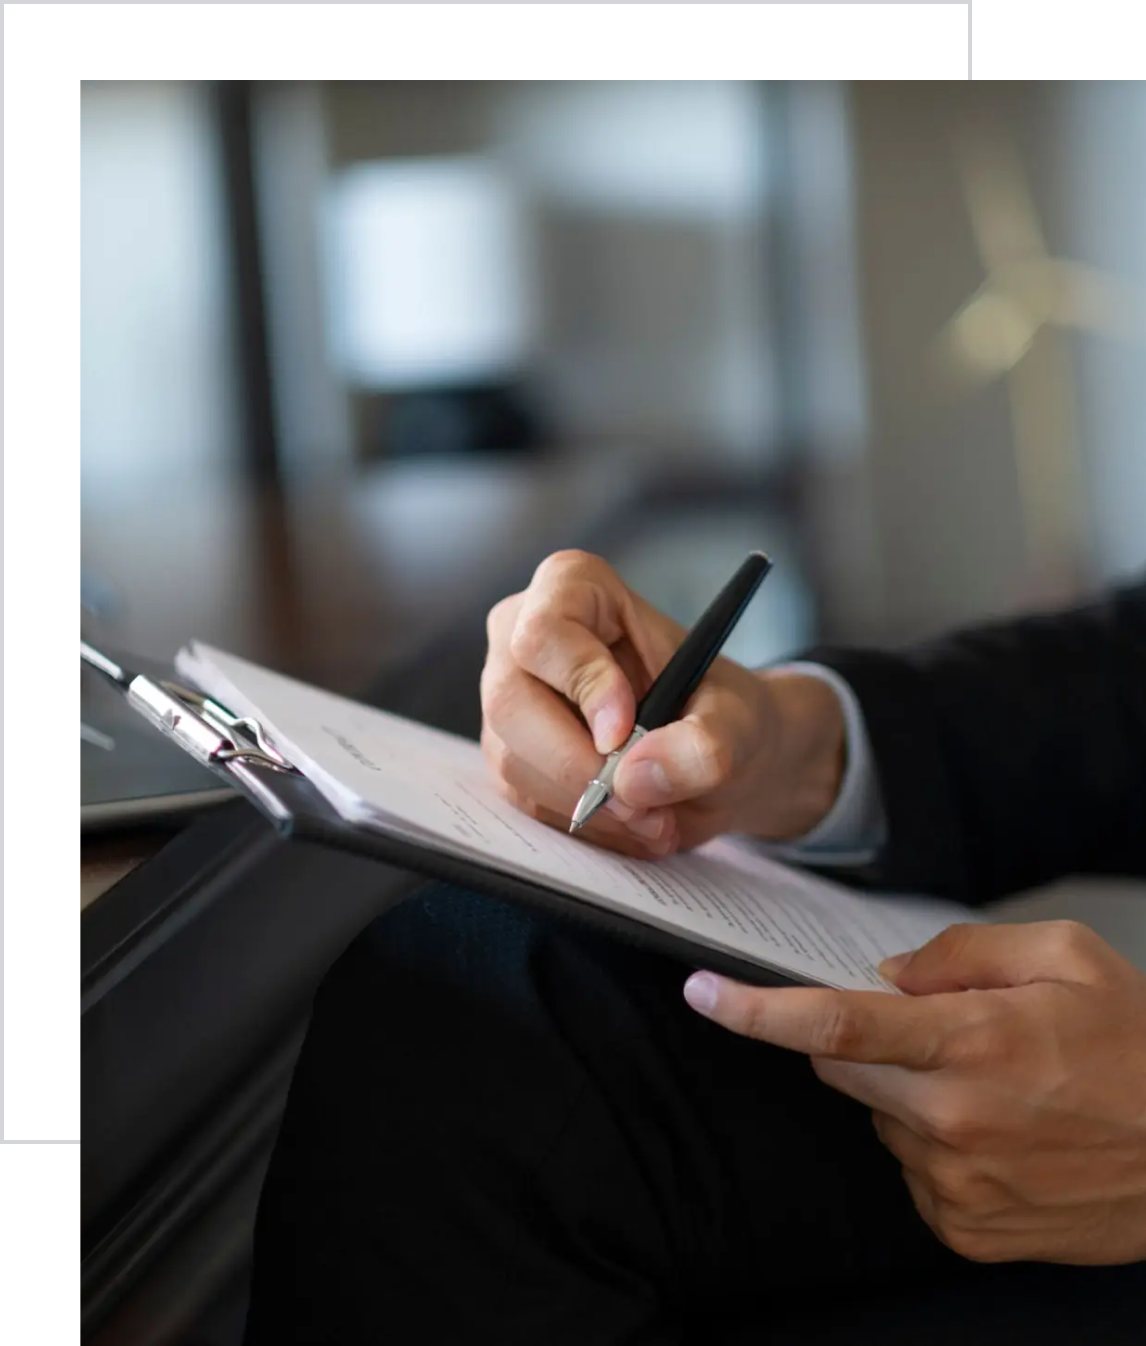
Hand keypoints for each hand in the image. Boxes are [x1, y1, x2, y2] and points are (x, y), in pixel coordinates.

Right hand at [480, 550, 845, 857]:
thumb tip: (637, 777)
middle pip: (511, 704)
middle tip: (645, 805)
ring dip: (588, 806)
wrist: (714, 753)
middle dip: (581, 767)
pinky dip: (582, 825)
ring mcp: (507, 700)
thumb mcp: (739, 721)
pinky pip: (523, 801)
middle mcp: (522, 637)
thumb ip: (706, 743)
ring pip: (513, 762)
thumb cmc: (720, 713)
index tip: (626, 731)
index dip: (583, 684)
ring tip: (655, 818)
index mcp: (573, 590)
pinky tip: (630, 821)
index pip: (545, 632)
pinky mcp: (508, 754)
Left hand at [683, 920, 1145, 1264]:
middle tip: (940, 1033)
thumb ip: (960, 952)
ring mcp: (955, 1182)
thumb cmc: (1138, 1048)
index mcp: (970, 1041)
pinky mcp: (964, 1229)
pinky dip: (935, 1144)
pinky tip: (1001, 1135)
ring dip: (910, 1094)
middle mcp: (952, 1118)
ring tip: (997, 1089)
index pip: (835, 1023)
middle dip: (865, 1041)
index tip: (703, 994)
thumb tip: (889, 978)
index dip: (757, 1011)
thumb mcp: (1065, 957)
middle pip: (843, 1067)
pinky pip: (911, 1169)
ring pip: (880, 1118)